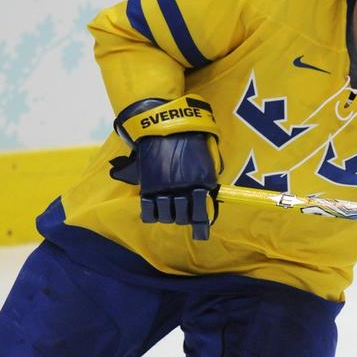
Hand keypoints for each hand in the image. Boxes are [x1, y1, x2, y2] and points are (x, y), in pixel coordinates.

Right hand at [113, 95, 220, 239]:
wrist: (163, 124)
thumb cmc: (188, 137)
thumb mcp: (205, 156)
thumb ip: (207, 175)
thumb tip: (208, 194)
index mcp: (202, 181)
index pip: (201, 212)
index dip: (200, 226)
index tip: (200, 232)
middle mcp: (184, 189)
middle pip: (183, 217)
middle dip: (183, 218)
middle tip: (182, 212)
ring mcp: (165, 189)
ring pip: (166, 216)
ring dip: (167, 215)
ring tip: (167, 208)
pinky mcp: (148, 186)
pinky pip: (148, 210)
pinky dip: (151, 213)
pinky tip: (153, 211)